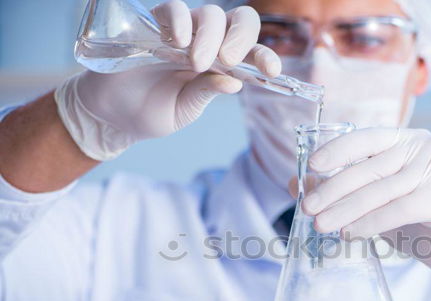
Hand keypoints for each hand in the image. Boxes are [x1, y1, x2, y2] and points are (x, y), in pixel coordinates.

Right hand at [56, 0, 280, 160]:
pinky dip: (182, 21)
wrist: (112, 113)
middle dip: (241, 39)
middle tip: (229, 61)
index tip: (272, 71)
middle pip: (239, 22)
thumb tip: (234, 84)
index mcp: (221, 65)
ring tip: (196, 62)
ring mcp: (182, 32)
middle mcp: (206, 44)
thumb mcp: (184, 110)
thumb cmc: (151, 112)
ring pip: (210, 15)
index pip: (251, 53)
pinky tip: (180, 41)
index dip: (265, 56)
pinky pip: (174, 9)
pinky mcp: (154, 24)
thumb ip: (206, 93)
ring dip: (210, 36)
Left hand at [300, 127, 430, 300]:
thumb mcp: (376, 203)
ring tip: (321, 225)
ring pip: (381, 189)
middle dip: (334, 189)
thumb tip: (298, 185)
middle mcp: (426, 146)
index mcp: (407, 140)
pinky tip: (350, 233)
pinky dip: (371, 222)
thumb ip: (343, 191)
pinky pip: (399, 208)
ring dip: (346, 209)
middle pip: (370, 167)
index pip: (367, 137)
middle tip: (308, 208)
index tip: (312, 166)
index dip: (338, 150)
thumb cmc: (418, 223)